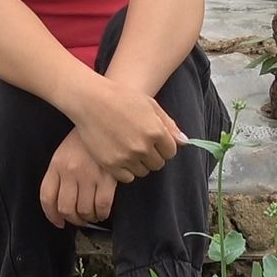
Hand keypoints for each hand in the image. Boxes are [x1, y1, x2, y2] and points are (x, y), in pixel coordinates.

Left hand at [40, 130, 117, 227]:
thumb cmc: (86, 139)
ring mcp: (89, 175)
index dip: (51, 215)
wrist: (105, 120)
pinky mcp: (107, 177)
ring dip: (88, 218)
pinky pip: (102, 205)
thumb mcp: (65, 152)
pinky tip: (103, 212)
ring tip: (92, 215)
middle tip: (79, 219)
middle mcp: (70, 171)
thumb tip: (61, 204)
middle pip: (65, 208)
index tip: (58, 222)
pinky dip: (102, 214)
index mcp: (57, 164)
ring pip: (84, 210)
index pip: (47, 197)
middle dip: (73, 219)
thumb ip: (60, 174)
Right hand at [67, 77, 186, 182]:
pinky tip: (120, 156)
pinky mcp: (111, 164)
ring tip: (128, 148)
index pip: (170, 152)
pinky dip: (125, 170)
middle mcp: (143, 146)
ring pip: (143, 171)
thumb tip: (185, 142)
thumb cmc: (121, 98)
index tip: (154, 141)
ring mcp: (126, 157)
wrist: (90, 101)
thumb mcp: (150, 105)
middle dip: (152, 155)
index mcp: (155, 131)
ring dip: (139, 163)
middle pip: (158, 164)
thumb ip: (169, 125)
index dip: (163, 146)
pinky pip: (127, 178)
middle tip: (139, 144)